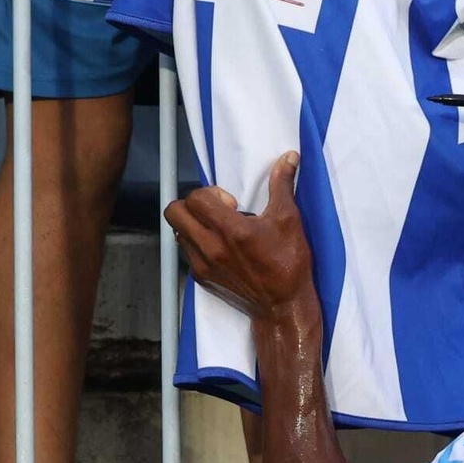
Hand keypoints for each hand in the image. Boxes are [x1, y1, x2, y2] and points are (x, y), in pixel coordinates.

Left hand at [163, 153, 317, 323]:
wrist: (283, 305)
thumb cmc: (289, 262)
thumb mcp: (289, 220)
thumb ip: (282, 185)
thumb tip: (289, 156)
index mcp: (230, 230)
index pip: (195, 198)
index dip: (210, 193)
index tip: (231, 202)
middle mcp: (210, 247)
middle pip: (173, 212)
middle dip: (191, 204)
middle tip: (215, 211)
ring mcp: (202, 265)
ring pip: (177, 233)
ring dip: (193, 224)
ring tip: (218, 229)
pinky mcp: (202, 278)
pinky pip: (186, 252)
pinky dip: (197, 244)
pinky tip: (220, 248)